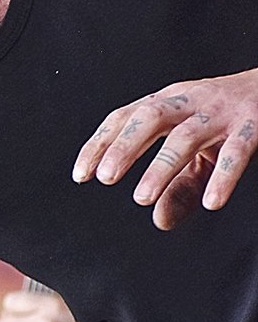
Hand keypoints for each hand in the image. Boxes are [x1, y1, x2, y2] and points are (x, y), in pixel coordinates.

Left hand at [72, 71, 257, 229]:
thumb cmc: (227, 118)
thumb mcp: (199, 149)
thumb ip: (179, 183)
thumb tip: (160, 220)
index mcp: (169, 101)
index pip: (125, 117)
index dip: (101, 143)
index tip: (80, 174)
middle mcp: (190, 101)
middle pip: (150, 118)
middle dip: (125, 147)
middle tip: (106, 178)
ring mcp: (221, 112)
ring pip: (186, 136)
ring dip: (161, 166)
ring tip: (142, 196)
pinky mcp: (253, 125)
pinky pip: (237, 151)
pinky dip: (223, 176)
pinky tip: (210, 202)